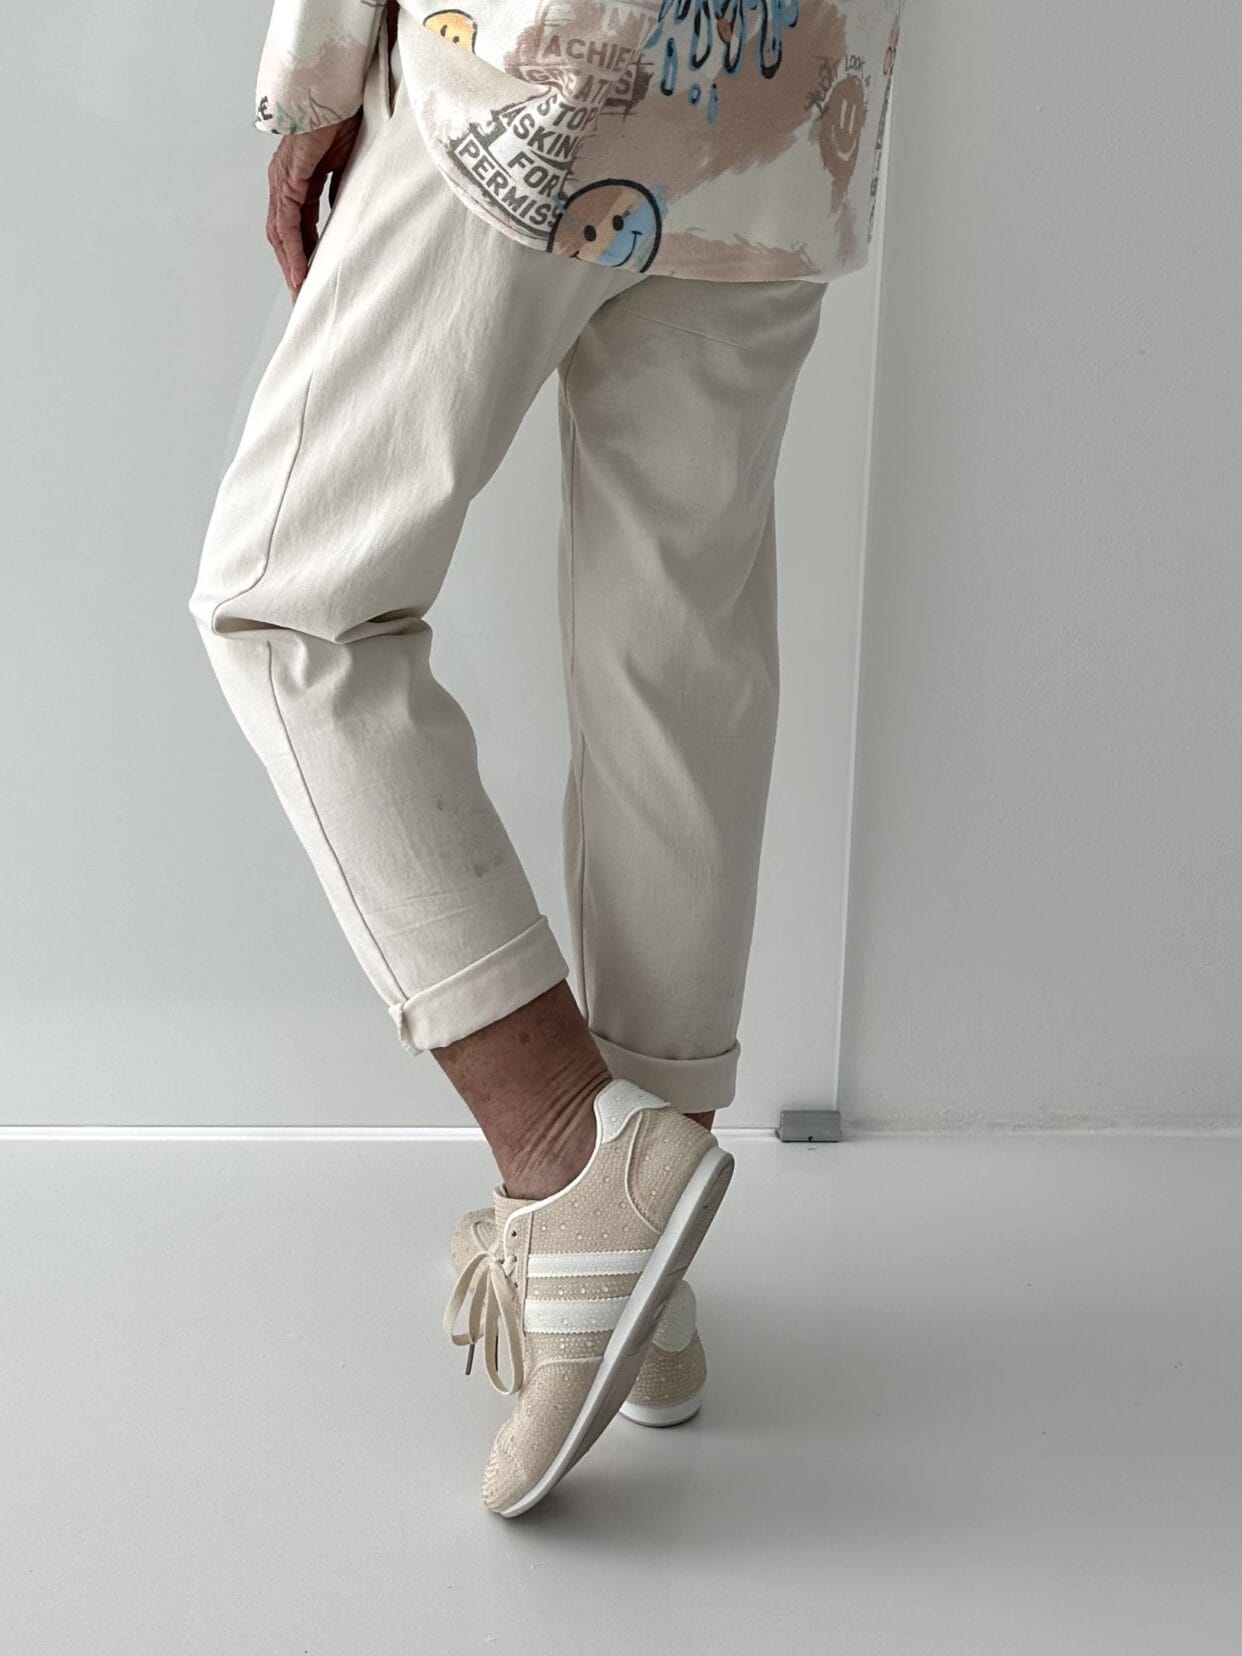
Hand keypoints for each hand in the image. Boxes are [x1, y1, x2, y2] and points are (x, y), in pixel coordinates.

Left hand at [266, 114, 361, 299]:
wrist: (339, 88)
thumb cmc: (346, 117)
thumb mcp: (348, 167)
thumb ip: (341, 193)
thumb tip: (344, 217)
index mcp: (296, 179)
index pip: (295, 227)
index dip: (301, 256)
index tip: (310, 283)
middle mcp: (283, 181)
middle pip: (281, 236)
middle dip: (291, 268)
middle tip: (302, 298)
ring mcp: (283, 178)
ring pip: (281, 234)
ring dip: (290, 266)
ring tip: (301, 293)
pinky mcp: (289, 176)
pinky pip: (288, 222)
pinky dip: (293, 248)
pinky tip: (300, 270)